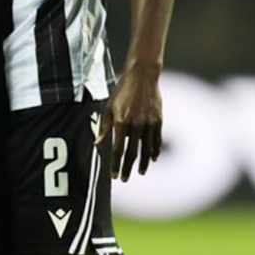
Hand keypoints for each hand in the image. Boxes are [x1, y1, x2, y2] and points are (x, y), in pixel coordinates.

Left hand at [98, 64, 162, 181]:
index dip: (115, 164)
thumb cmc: (122, 90)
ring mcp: (149, 123)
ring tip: (140, 172)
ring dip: (143, 163)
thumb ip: (104, 127)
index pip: (117, 149)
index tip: (114, 175)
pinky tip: (152, 158)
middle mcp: (136, 125)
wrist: (142, 75)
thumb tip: (96, 143)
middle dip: (128, 168)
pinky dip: (155, 151)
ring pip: (146, 149)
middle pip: (132, 153)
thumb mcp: (109, 107)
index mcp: (121, 122)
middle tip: (125, 179)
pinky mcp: (158, 120)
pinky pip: (157, 140)